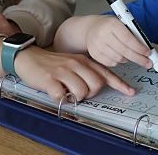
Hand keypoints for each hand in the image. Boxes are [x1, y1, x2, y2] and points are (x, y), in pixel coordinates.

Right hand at [15, 46, 135, 101]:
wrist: (28, 57)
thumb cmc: (51, 63)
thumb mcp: (72, 63)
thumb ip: (85, 72)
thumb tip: (98, 85)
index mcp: (83, 61)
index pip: (105, 73)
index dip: (119, 84)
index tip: (129, 91)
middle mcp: (75, 64)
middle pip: (96, 85)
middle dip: (90, 94)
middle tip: (79, 93)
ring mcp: (63, 71)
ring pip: (81, 92)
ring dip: (75, 97)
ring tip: (65, 92)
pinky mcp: (50, 79)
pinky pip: (61, 96)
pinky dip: (60, 99)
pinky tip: (55, 93)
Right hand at [84, 15, 151, 68]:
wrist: (90, 28)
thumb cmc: (109, 26)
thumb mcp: (122, 23)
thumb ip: (133, 34)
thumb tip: (146, 48)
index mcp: (112, 24)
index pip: (128, 39)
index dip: (139, 48)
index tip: (148, 53)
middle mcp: (103, 35)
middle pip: (124, 51)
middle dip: (138, 58)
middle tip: (148, 62)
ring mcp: (97, 46)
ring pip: (119, 59)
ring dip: (128, 59)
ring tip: (130, 54)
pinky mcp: (95, 54)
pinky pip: (112, 63)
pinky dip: (119, 61)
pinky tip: (119, 55)